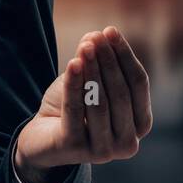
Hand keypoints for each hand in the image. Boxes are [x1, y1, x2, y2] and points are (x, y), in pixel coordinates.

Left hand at [14, 26, 152, 182]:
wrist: (42, 139)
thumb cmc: (73, 111)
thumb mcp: (87, 83)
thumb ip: (95, 62)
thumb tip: (97, 34)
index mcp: (140, 125)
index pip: (138, 84)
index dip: (125, 56)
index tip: (110, 31)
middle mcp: (128, 143)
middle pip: (121, 93)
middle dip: (108, 61)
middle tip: (95, 37)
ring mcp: (103, 150)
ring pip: (100, 102)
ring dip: (92, 70)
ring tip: (84, 46)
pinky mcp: (76, 149)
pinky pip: (75, 110)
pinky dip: (74, 85)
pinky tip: (72, 63)